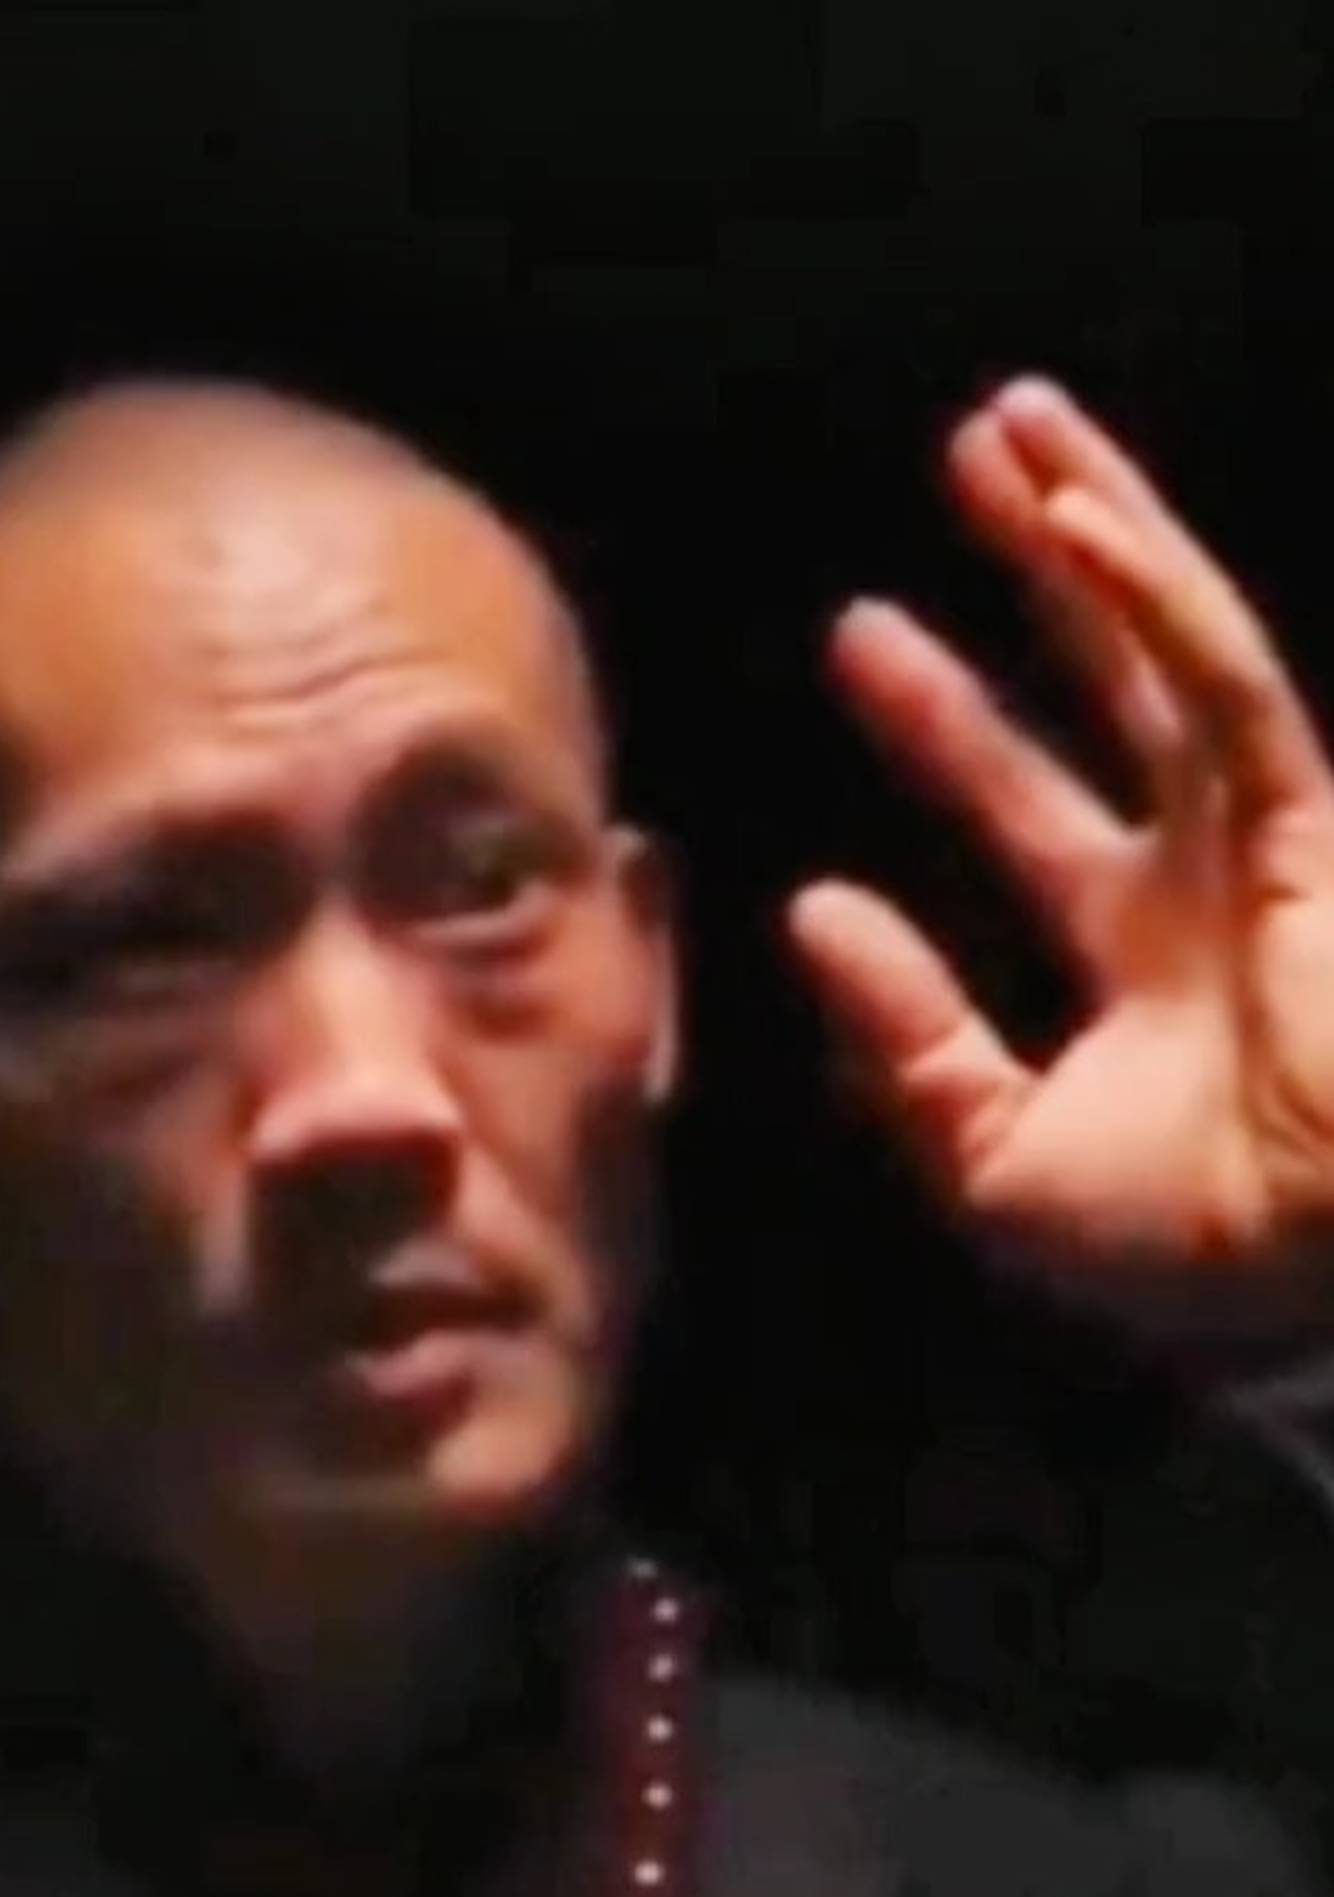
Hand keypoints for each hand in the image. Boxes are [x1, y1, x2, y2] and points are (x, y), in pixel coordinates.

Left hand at [787, 375, 1333, 1366]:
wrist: (1308, 1272)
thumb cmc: (1175, 1251)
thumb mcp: (995, 1159)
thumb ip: (906, 1040)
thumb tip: (814, 910)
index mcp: (1141, 970)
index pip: (1032, 813)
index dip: (950, 725)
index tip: (861, 632)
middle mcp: (1209, 887)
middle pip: (1113, 691)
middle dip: (1040, 574)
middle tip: (964, 454)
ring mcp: (1268, 846)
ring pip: (1173, 651)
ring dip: (1101, 531)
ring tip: (1014, 424)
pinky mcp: (1313, 829)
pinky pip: (1232, 686)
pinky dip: (1158, 600)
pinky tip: (1084, 514)